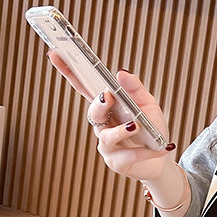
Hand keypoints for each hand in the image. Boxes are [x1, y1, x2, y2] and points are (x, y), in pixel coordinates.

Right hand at [46, 50, 174, 181]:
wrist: (161, 160)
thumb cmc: (152, 130)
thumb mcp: (148, 105)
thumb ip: (135, 89)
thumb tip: (121, 72)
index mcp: (107, 107)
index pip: (84, 87)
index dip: (69, 71)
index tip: (55, 53)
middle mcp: (102, 125)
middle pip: (93, 113)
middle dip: (98, 104)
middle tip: (108, 96)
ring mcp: (107, 145)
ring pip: (107, 137)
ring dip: (121, 131)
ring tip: (136, 126)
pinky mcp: (117, 162)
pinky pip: (129, 155)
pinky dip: (144, 151)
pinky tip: (158, 148)